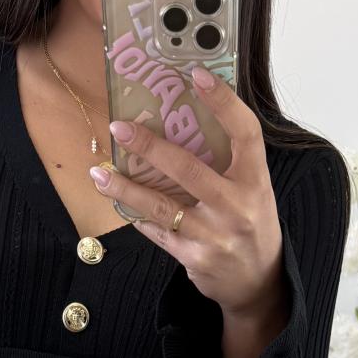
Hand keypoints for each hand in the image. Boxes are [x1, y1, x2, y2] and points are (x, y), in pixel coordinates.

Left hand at [88, 65, 285, 327]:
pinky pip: (158, 232)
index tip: (197, 74)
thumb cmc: (251, 224)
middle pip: (189, 169)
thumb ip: (228, 162)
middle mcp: (237, 207)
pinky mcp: (195, 258)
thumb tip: (185, 119)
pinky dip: (137, 216)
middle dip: (149, 147)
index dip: (224, 102)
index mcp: (256, 181)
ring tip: (99, 173)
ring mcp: (215, 235)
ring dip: (125, 188)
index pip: (245, 133)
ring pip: (161, 206)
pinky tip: (117, 202)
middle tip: (119, 127)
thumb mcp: (254, 190)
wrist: (258, 282)